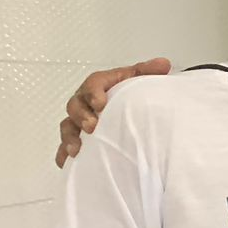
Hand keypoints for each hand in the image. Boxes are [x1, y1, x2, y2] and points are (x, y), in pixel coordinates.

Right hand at [56, 58, 171, 167]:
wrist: (126, 109)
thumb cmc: (128, 92)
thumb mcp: (137, 79)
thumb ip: (147, 72)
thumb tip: (164, 64)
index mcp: (99, 85)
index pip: (93, 84)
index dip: (94, 93)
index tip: (100, 104)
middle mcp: (84, 102)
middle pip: (75, 106)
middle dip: (81, 116)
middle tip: (92, 127)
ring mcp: (78, 120)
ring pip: (68, 126)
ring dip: (70, 137)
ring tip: (76, 150)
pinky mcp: (77, 137)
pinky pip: (65, 146)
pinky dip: (63, 155)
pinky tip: (66, 164)